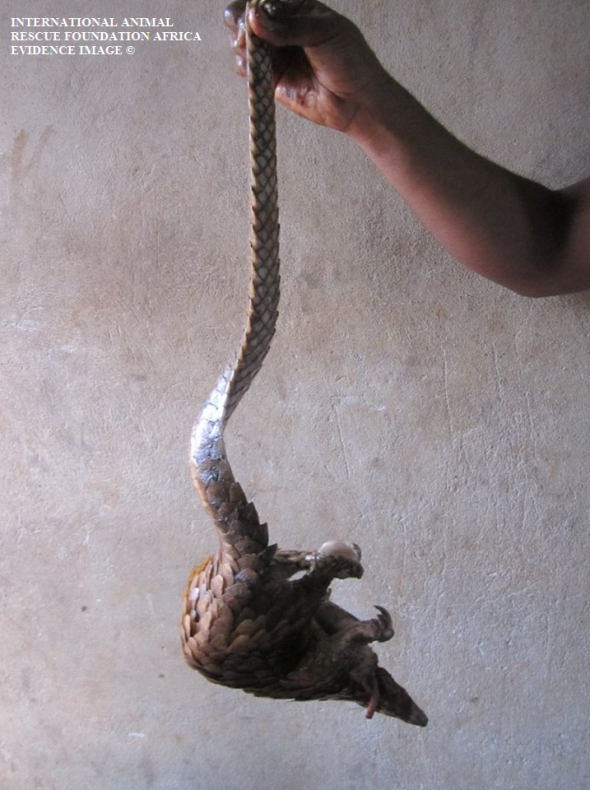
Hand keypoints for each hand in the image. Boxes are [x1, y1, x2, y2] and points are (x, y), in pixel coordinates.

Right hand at [224, 0, 388, 132]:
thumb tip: (253, 17)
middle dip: (239, 25)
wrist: (356, 101)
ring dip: (240, 47)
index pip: (264, 0)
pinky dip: (244, 68)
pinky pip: (248, 69)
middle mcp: (282, 28)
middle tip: (244, 39)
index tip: (251, 20)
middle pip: (246, 18)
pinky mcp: (272, 78)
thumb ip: (288, 26)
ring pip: (242, 43)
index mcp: (296, 8)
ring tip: (251, 55)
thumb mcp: (323, 33)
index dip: (251, 8)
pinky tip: (252, 70)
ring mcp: (276, 54)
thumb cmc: (349, 60)